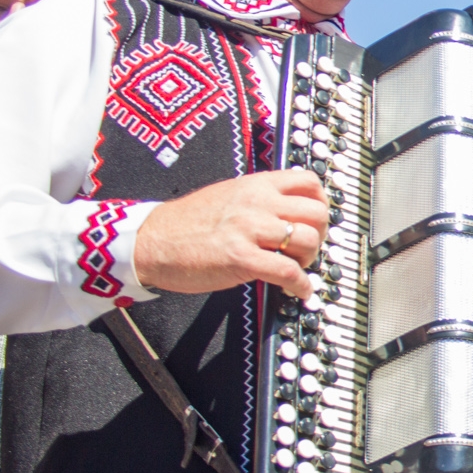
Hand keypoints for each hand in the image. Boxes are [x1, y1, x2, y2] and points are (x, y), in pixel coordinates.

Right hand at [134, 170, 328, 298]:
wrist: (151, 241)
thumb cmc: (187, 222)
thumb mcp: (229, 194)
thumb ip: (260, 198)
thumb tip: (291, 212)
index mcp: (256, 185)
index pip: (309, 182)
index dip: (321, 203)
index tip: (316, 221)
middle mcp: (257, 202)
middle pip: (316, 213)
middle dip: (319, 234)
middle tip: (306, 249)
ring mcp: (249, 229)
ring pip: (308, 240)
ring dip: (309, 259)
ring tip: (296, 267)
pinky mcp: (241, 258)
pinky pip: (288, 271)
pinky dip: (300, 285)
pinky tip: (297, 290)